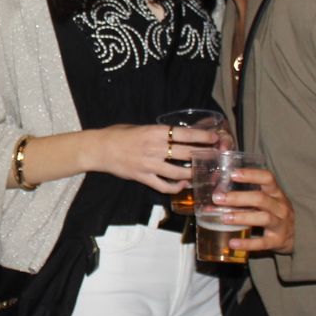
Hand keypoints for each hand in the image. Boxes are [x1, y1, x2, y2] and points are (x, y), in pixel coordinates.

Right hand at [96, 122, 224, 194]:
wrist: (100, 148)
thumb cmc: (118, 135)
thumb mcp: (140, 127)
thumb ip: (158, 133)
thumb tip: (176, 135)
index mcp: (155, 132)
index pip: (185, 134)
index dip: (202, 137)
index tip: (214, 138)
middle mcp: (155, 148)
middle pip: (186, 153)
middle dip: (204, 155)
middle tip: (216, 157)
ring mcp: (149, 164)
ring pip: (178, 173)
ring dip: (192, 174)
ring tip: (202, 173)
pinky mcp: (143, 177)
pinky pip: (163, 185)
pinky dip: (175, 187)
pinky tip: (182, 185)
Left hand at [211, 167, 294, 254]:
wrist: (295, 234)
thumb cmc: (273, 212)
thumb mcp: (265, 199)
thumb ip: (243, 192)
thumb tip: (214, 185)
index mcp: (276, 193)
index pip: (267, 178)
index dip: (251, 174)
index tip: (233, 174)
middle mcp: (280, 207)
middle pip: (260, 199)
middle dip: (238, 198)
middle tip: (218, 198)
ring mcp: (281, 224)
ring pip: (263, 218)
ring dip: (242, 217)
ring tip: (224, 218)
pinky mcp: (277, 241)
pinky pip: (262, 243)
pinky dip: (247, 243)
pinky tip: (232, 243)